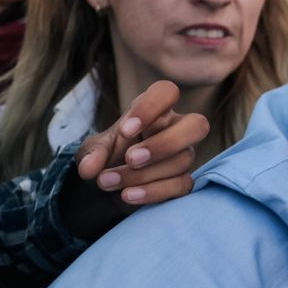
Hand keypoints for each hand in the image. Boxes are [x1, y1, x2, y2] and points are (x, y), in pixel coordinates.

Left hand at [75, 80, 209, 205]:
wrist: (110, 185)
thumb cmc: (107, 157)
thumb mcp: (93, 151)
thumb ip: (92, 154)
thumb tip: (89, 168)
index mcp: (155, 111)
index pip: (167, 92)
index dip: (151, 108)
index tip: (125, 130)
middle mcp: (176, 129)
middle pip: (197, 125)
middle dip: (165, 144)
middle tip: (131, 159)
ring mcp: (184, 155)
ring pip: (182, 160)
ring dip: (143, 174)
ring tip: (107, 181)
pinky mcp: (184, 180)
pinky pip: (182, 185)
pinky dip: (153, 192)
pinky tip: (128, 195)